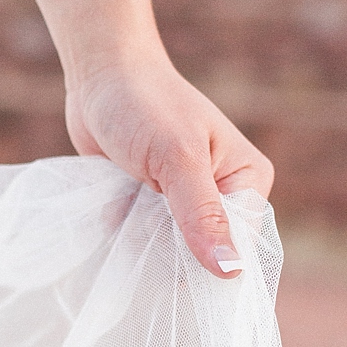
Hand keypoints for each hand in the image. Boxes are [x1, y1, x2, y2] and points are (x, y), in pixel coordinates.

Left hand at [65, 50, 273, 278]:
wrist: (99, 73)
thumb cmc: (144, 104)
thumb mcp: (177, 158)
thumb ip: (202, 215)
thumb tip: (231, 273)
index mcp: (247, 179)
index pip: (240, 245)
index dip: (211, 264)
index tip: (176, 271)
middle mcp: (222, 192)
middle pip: (204, 253)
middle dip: (172, 253)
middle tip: (141, 231)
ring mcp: (184, 200)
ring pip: (170, 250)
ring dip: (143, 245)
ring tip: (126, 215)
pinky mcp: (151, 203)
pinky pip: (143, 239)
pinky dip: (126, 236)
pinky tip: (113, 215)